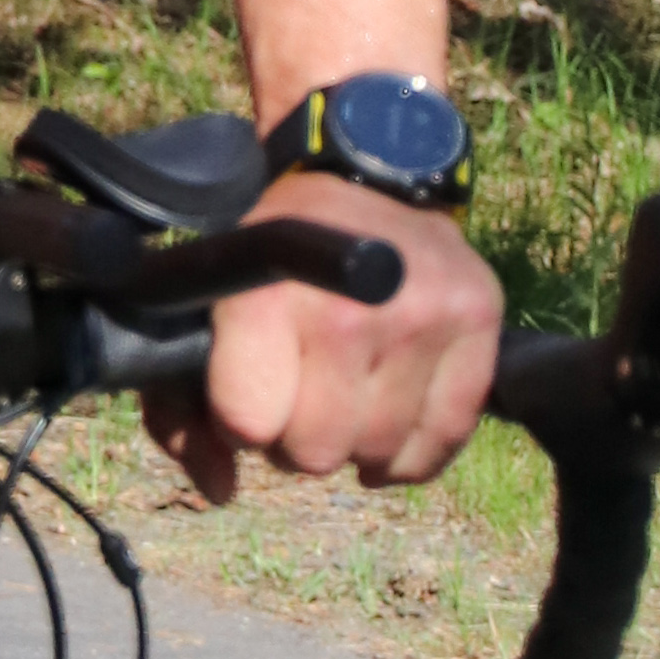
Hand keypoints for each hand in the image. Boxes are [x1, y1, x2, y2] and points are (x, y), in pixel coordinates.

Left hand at [151, 183, 498, 503]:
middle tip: (299, 391)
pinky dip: (409, 449)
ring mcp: (425, 317)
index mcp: (269, 297)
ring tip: (343, 390)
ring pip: (378, 455)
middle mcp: (353, 309)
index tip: (247, 388)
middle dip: (296, 435)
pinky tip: (384, 414)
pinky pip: (444, 440)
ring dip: (353, 439)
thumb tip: (220, 490)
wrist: (359, 168)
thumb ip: (179, 407)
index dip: (240, 420)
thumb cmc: (266, 248)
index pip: (250, 425)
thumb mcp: (199, 304)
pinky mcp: (479, 320)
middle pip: (315, 453)